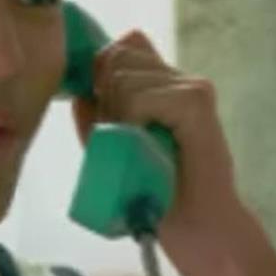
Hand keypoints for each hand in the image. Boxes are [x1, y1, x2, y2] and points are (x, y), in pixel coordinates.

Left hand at [71, 29, 246, 256]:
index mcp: (164, 83)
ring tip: (140, 150)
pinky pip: (139, 97)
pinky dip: (132, 124)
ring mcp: (191, 86)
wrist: (196, 227)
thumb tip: (78, 90)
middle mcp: (180, 77)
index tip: (106, 119)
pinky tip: (148, 148)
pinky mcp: (196, 100)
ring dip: (117, 117)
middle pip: (116, 55)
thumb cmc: (158, 193)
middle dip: (105, 98)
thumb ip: (95, 115)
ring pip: (122, 77)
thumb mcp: (113, 148)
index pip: (121, 48)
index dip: (101, 76)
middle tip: (125, 140)